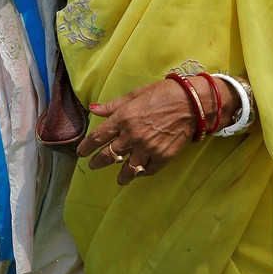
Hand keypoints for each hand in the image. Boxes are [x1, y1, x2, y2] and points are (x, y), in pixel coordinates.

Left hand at [74, 79, 197, 185]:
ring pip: (128, 168)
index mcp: (123, 119)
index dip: (87, 147)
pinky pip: (147, 170)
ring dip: (121, 175)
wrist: (191, 103)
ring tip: (119, 179)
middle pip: (109, 155)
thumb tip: (93, 109)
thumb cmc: (162, 94)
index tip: (81, 152)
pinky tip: (138, 173)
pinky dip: (141, 173)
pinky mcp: (163, 157)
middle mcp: (132, 136)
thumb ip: (112, 106)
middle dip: (98, 162)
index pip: (98, 137)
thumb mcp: (134, 95)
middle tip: (93, 166)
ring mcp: (148, 148)